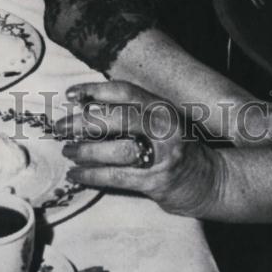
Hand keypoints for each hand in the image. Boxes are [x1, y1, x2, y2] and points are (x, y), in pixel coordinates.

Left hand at [54, 81, 222, 217]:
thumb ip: (134, 112)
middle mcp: (163, 126)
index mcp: (162, 107)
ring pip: (115, 150)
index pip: (124, 91)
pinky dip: (92, 176)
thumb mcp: (161, 122)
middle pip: (117, 118)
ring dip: (85, 151)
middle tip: (60, 127)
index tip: (70, 94)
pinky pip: (117, 177)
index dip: (95, 90)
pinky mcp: (156, 180)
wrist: (211, 180)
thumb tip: (87, 108)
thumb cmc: (178, 148)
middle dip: (83, 122)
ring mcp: (162, 154)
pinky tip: (76, 175)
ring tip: (67, 152)